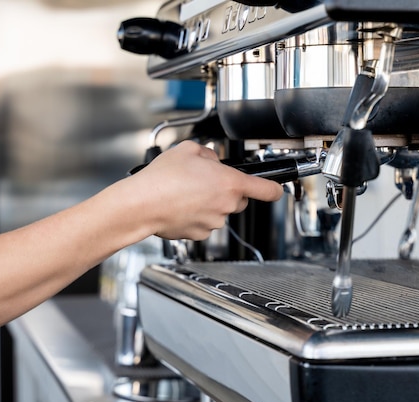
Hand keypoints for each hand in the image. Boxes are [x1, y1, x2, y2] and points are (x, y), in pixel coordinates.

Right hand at [125, 141, 283, 240]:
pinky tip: (181, 205)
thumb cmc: (162, 178)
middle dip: (228, 190)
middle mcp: (226, 205)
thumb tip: (213, 161)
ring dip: (210, 202)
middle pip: (239, 199)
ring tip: (186, 192)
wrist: (141, 204)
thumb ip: (209, 155)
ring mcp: (213, 222)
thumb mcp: (188, 150)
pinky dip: (198, 215)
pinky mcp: (200, 234)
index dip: (274, 189)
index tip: (276, 189)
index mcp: (230, 183)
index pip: (267, 190)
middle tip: (206, 181)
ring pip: (221, 211)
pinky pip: (206, 223)